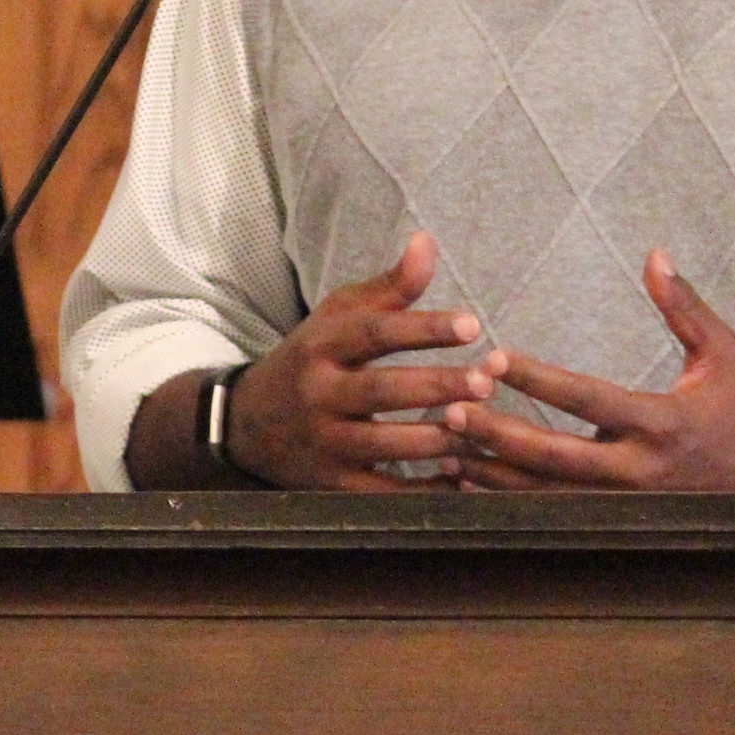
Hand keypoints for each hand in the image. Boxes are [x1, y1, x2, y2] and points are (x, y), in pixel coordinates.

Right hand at [127, 233, 505, 491]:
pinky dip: (422, 492)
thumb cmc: (311, 359)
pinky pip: (382, 493)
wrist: (248, 425)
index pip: (374, 333)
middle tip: (486, 382)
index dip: (422, 328)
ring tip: (482, 433)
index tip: (471, 325)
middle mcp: (319, 394)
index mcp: (322, 345)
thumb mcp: (339, 316)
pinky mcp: (331, 485)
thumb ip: (389, 287)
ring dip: (436, 441)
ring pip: (384, 446)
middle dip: (436, 387)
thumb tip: (427, 241)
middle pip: (381, 391)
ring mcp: (324, 443)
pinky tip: (461, 481)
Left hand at [447, 250, 734, 493]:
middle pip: (556, 458)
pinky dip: (511, 504)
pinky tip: (468, 487)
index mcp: (663, 422)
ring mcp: (628, 506)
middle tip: (450, 411)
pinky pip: (555, 517)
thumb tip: (654, 254)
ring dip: (494, 476)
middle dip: (500, 436)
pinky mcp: (619, 523)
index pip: (588, 399)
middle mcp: (641, 471)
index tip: (492, 358)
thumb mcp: (724, 352)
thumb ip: (684, 306)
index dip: (538, 379)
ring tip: (443, 452)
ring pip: (548, 497)